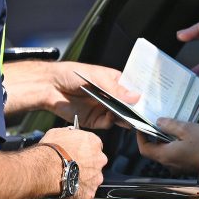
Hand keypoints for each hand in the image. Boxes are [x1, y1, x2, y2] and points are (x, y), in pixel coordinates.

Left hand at [3, 60, 137, 125]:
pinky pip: (107, 123)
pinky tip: (112, 117)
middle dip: (134, 110)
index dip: (140, 95)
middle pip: (127, 106)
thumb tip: (135, 96)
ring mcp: (102, 108)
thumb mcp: (96, 77)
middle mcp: (110, 96)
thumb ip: (116, 89)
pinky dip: (111, 122)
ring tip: (129, 118)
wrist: (49, 86)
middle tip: (141, 113)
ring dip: (124, 118)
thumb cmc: (71, 74)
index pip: (131, 90)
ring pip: (119, 116)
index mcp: (113, 82)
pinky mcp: (94, 119)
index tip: (149, 101)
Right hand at [40, 126, 105, 198]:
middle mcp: (99, 159)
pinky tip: (67, 189)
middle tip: (71, 168)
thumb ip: (69, 134)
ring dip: (83, 180)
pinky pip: (86, 194)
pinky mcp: (90, 193)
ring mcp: (96, 177)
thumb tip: (69, 134)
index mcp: (93, 142)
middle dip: (86, 166)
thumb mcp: (58, 132)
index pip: (94, 146)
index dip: (84, 151)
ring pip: (92, 179)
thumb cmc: (51, 150)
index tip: (77, 154)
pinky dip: (78, 193)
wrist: (46, 169)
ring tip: (67, 180)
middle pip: (96, 163)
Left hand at [136, 118, 198, 173]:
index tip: (141, 126)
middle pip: (156, 149)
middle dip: (156, 135)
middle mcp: (169, 163)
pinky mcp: (188, 166)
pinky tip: (187, 132)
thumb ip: (170, 125)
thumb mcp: (187, 129)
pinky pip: (178, 153)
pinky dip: (178, 143)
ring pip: (168, 150)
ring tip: (175, 124)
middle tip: (159, 121)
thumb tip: (158, 122)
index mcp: (165, 155)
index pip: (144, 148)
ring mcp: (179, 166)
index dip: (140, 137)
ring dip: (169, 138)